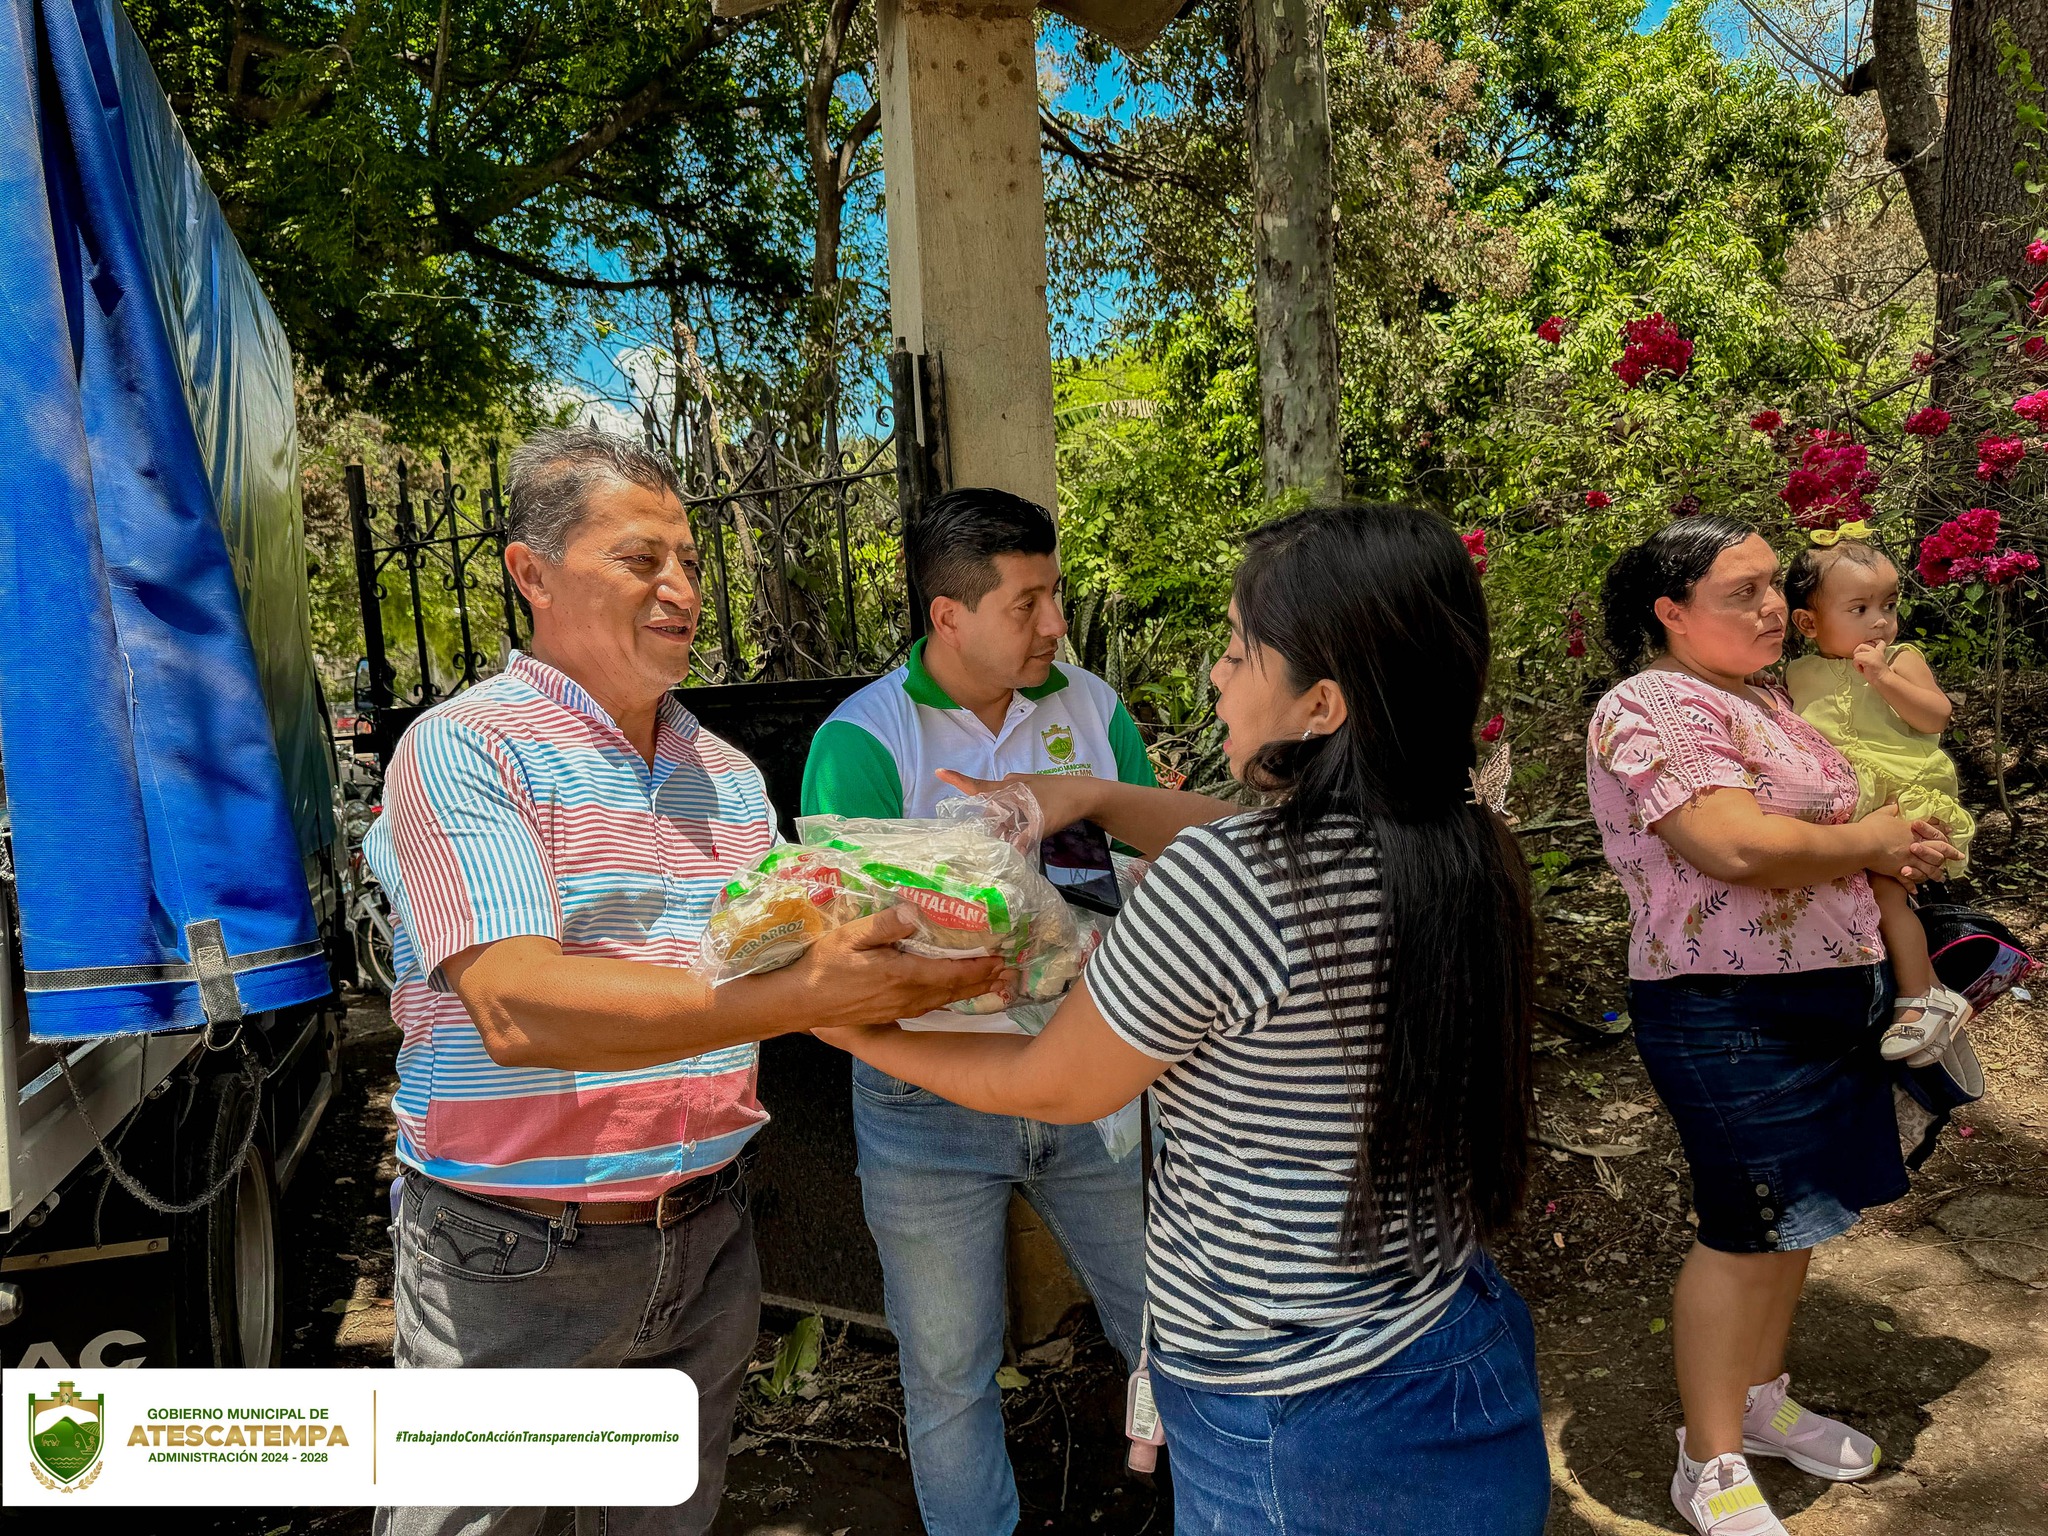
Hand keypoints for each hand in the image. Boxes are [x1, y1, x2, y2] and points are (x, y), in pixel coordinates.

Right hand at [788, 907, 1004, 1028]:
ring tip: (992, 984)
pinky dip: (948, 1000)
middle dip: (983, 980)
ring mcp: (900, 1009)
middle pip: (955, 990)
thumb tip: (915, 910)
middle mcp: (908, 996)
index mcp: (903, 975)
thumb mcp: (850, 937)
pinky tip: (953, 997)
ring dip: (970, 992)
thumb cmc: (822, 965)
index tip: (1002, 958)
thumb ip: (884, 925)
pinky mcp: (890, 1015)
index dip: (979, 966)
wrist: (799, 1002)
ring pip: (944, 1001)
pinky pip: (929, 1007)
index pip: (952, 972)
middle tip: (1009, 972)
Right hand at [933, 768, 1100, 833]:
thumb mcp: (1040, 825)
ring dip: (1004, 822)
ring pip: (1004, 806)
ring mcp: (1023, 786)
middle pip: (991, 804)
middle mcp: (1012, 784)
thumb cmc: (1061, 805)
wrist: (1087, 794)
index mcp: (1009, 789)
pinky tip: (1023, 831)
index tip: (938, 771)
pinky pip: (1015, 805)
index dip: (958, 780)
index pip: (978, 786)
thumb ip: (1022, 840)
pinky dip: (1015, 818)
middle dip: (990, 821)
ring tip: (1011, 840)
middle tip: (992, 841)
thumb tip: (1009, 856)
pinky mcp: (1033, 791)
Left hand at [1851, 641, 1892, 682]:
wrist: (1883, 680)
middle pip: (1861, 646)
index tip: (1872, 646)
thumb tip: (1859, 654)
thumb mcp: (1875, 662)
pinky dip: (1857, 667)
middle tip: (1861, 662)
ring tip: (1864, 668)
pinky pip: (1855, 660)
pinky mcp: (1867, 658)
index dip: (1873, 642)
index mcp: (1879, 652)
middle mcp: (1876, 651)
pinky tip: (1863, 671)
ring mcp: (1872, 654)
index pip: (1879, 642)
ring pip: (1856, 654)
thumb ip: (1870, 657)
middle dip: (1857, 653)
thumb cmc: (1878, 674)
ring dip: (1857, 663)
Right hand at [1858, 803, 1956, 885]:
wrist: (1863, 844)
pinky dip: (1912, 886)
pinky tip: (1916, 891)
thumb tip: (1895, 801)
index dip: (1942, 829)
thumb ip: (1890, 808)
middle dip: (1950, 853)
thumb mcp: (1881, 814)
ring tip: (1940, 878)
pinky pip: (1908, 881)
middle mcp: (1914, 846)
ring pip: (1928, 868)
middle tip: (1959, 857)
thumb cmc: (1871, 828)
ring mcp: (1908, 860)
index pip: (1931, 830)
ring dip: (1935, 874)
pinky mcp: (1899, 870)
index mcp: (1911, 831)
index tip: (1950, 830)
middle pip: (1937, 850)